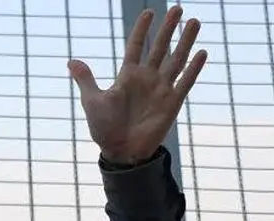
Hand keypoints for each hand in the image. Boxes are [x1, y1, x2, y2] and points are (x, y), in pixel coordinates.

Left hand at [69, 6, 207, 163]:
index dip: (142, 29)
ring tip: (194, 21)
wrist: (121, 152)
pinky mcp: (172, 103)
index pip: (136, 46)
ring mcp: (161, 89)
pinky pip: (185, 82)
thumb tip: (71, 61)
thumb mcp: (93, 101)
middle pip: (160, 47)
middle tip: (177, 7)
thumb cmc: (104, 128)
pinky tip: (202, 52)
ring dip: (185, 41)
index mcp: (128, 76)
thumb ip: (86, 79)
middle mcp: (147, 79)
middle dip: (168, 28)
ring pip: (176, 60)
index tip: (149, 12)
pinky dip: (193, 68)